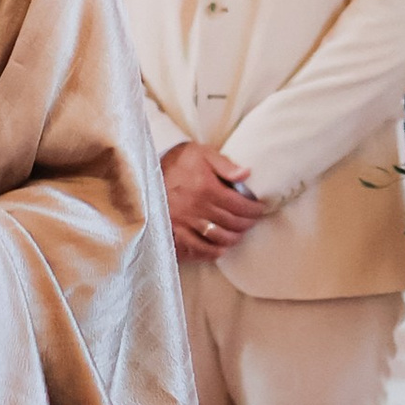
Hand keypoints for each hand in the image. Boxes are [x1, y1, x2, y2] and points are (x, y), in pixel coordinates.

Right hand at [161, 141, 271, 264]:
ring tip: (239, 233)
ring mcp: (185, 222)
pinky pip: (196, 248)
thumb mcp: (201, 153)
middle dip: (247, 223)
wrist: (145, 170)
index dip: (254, 209)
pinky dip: (212, 252)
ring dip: (233, 237)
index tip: (259, 209)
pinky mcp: (174, 231)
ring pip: (218, 237)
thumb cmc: (178, 161)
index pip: (239, 205)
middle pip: (232, 223)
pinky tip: (220, 249)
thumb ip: (225, 164)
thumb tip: (246, 174)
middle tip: (252, 221)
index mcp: (207, 188)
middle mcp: (197, 207)